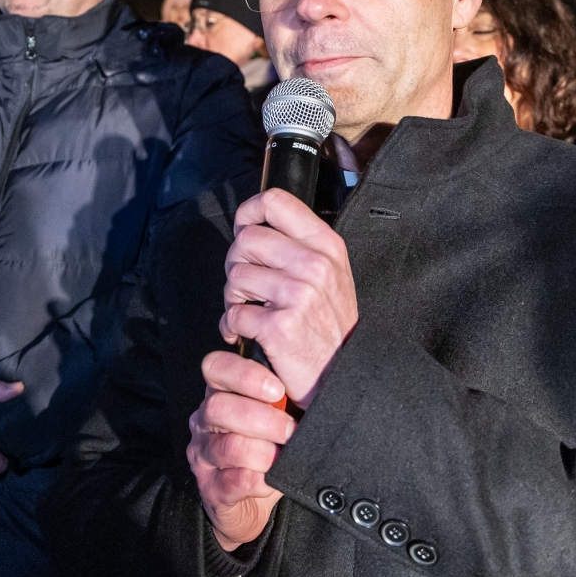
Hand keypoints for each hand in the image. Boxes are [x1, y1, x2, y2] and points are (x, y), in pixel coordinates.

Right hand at [189, 351, 294, 550]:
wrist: (254, 504)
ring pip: (230, 447)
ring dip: (266, 453)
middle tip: (291, 430)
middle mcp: (204, 421)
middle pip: (219, 407)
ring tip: (285, 456)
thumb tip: (306, 375)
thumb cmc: (270, 448)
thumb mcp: (275, 413)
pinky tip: (274, 479)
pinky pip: (236, 481)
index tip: (278, 389)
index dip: (244, 374)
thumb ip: (280, 391)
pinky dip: (262, 481)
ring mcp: (204, 455)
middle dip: (263, 419)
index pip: (215, 367)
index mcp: (220, 393)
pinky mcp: (211, 488)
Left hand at [219, 188, 357, 409]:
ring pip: (235, 276)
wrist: (342, 374)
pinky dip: (232, 326)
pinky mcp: (279, 326)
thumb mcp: (330, 273)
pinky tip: (247, 333)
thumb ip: (299, 244)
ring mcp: (298, 295)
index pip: (275, 201)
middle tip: (248, 286)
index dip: (249, 213)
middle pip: (246, 238)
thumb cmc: (329, 325)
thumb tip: (254, 223)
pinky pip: (234, 313)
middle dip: (237, 263)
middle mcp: (315, 265)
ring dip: (232, 297)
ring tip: (250, 311)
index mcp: (326, 246)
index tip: (244, 229)